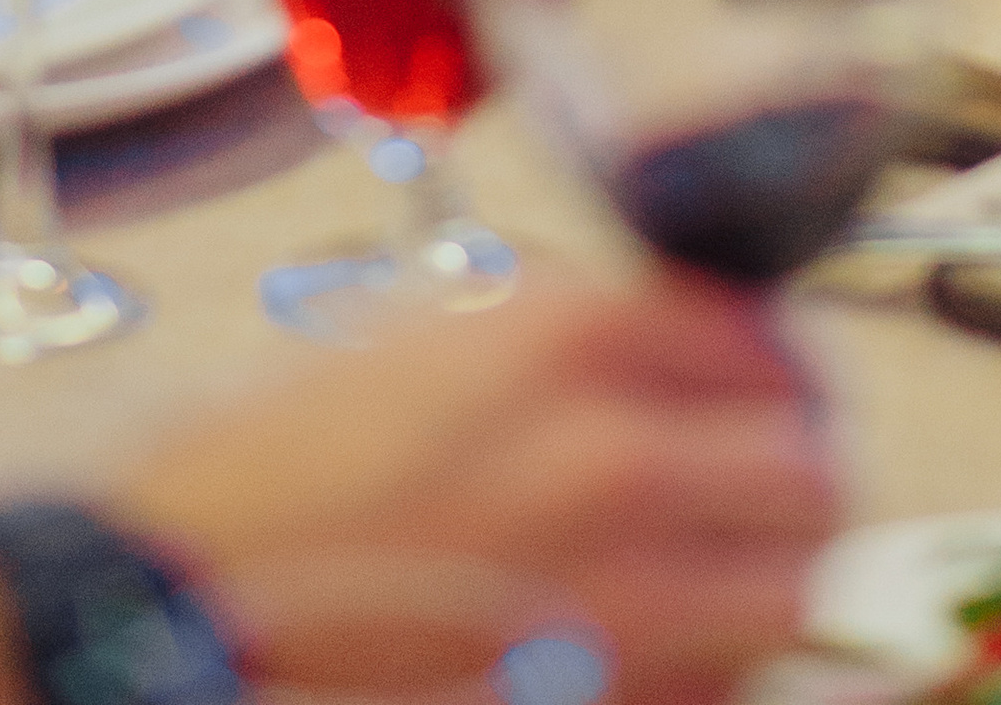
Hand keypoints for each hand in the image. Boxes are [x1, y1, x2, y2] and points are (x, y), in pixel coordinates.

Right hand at [117, 280, 837, 704]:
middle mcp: (615, 455)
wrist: (187, 587)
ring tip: (730, 572)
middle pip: (813, 470)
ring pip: (790, 590)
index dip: (778, 369)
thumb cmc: (287, 457)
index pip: (766, 340)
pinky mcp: (590, 695)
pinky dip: (716, 666)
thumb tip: (689, 355)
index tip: (769, 390)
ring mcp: (610, 594)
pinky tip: (666, 642)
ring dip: (774, 576)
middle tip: (771, 484)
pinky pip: (717, 686)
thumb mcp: (438, 333)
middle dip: (801, 475)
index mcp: (572, 337)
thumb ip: (577, 334)